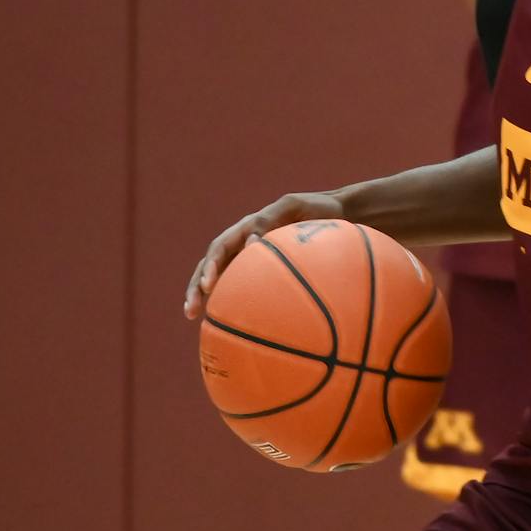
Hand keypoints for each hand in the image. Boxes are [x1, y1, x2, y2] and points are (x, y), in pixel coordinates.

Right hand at [183, 192, 344, 319]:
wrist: (339, 215)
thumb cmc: (318, 210)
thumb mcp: (294, 206)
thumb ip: (271, 219)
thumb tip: (251, 241)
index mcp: (248, 228)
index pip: (220, 247)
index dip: (210, 266)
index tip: (206, 285)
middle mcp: (244, 244)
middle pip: (211, 266)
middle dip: (196, 288)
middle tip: (190, 311)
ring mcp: (253, 258)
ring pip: (223, 278)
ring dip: (206, 297)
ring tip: (195, 319)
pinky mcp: (265, 271)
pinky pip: (246, 287)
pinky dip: (235, 303)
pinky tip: (235, 325)